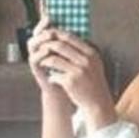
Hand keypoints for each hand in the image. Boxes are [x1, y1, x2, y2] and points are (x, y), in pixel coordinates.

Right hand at [26, 6, 69, 100]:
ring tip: (50, 34)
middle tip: (49, 18)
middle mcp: (40, 45)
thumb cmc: (70, 68)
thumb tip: (80, 20)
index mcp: (49, 39)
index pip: (45, 23)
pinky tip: (48, 49)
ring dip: (41, 37)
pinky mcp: (35, 67)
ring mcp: (36, 55)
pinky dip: (41, 53)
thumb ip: (72, 37)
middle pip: (37, 30)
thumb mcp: (73, 50)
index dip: (43, 11)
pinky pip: (35, 57)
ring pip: (33, 42)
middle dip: (42, 24)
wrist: (67, 87)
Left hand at [28, 11, 115, 129]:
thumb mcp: (94, 63)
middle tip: (40, 48)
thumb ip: (82, 51)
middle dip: (47, 46)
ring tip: (42, 63)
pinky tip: (51, 79)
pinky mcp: (71, 82)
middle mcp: (86, 60)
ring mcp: (78, 71)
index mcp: (91, 53)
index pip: (70, 37)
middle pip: (60, 45)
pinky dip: (50, 76)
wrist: (98, 102)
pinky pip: (54, 75)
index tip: (48, 36)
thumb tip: (65, 37)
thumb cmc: (93, 82)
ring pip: (54, 59)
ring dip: (45, 60)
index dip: (56, 35)